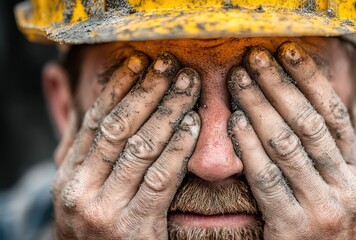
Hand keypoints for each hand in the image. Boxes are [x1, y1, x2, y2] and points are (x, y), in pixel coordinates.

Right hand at [52, 52, 200, 238]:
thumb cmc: (100, 223)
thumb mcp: (81, 187)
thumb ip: (80, 144)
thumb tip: (62, 85)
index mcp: (68, 176)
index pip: (95, 121)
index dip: (118, 87)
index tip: (139, 61)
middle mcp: (80, 191)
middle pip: (119, 128)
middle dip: (147, 91)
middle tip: (171, 65)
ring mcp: (105, 210)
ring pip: (140, 148)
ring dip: (168, 111)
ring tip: (188, 86)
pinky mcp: (135, 228)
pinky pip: (160, 179)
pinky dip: (178, 148)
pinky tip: (193, 125)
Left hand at [228, 42, 355, 238]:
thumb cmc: (341, 215)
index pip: (335, 114)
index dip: (310, 79)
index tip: (288, 52)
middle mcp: (348, 187)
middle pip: (309, 124)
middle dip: (279, 87)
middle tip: (254, 60)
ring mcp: (322, 208)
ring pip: (287, 146)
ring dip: (259, 108)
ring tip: (239, 82)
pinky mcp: (293, 228)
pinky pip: (267, 180)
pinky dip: (250, 148)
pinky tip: (237, 123)